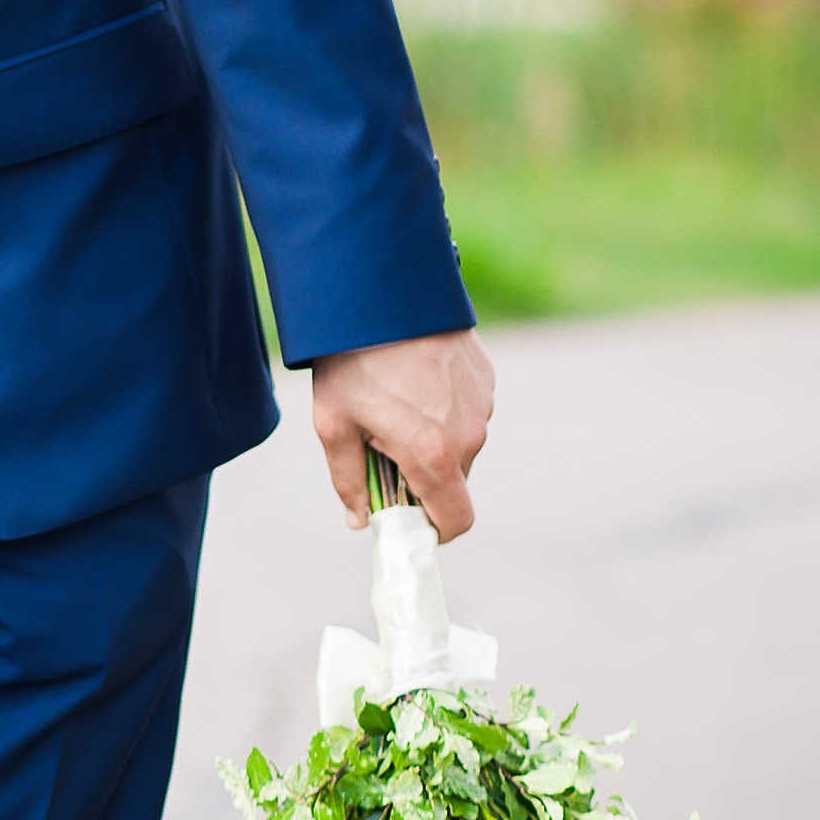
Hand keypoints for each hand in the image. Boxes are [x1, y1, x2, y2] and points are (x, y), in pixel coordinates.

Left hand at [310, 330, 494, 542]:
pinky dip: (443, 409)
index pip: (456, 521)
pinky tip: (411, 378)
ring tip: (393, 401)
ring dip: (432, 439)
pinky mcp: (485, 378)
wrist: (381, 291)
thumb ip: (349, 481)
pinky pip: (466, 411)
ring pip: (460, 445)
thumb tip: (360, 521)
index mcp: (433, 454)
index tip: (406, 515)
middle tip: (382, 446)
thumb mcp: (334, 424)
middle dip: (421, 476)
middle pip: (452, 481)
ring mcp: (482, 404)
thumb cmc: (351, 359)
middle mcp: (469, 434)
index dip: (433, 528)